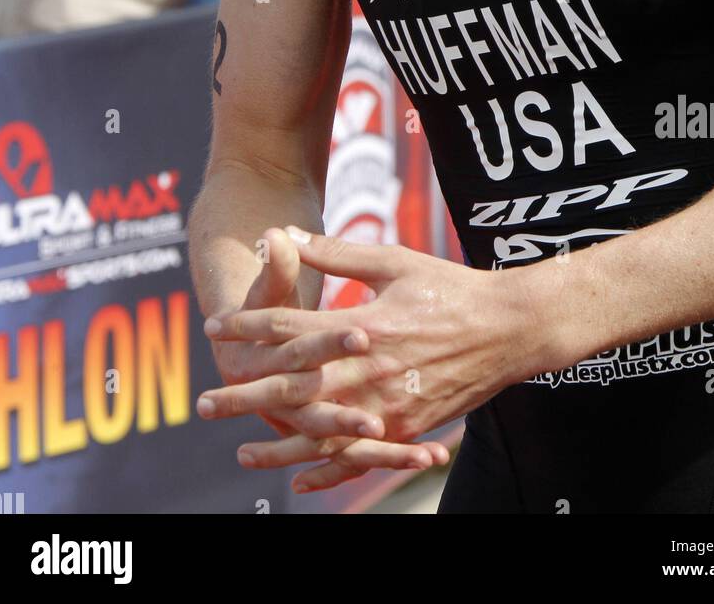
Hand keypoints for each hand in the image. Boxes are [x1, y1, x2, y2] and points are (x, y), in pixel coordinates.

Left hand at [199, 231, 540, 492]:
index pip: (292, 326)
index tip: (212, 327)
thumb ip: (339, 252)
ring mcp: (389, 406)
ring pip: (322, 434)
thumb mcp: (394, 261)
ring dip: (279, 447)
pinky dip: (328, 472)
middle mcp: (371, 371)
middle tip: (205, 404)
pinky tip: (299, 480)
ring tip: (242, 455)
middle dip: (246, 396)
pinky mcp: (407, 429)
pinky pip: (360, 458)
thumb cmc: (449, 288)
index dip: (248, 326)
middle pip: (295, 388)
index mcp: (364, 324)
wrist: (508, 329)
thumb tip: (288, 233)